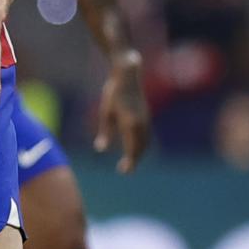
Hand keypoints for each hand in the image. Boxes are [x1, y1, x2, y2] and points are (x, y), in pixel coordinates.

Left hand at [94, 51, 151, 173]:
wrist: (127, 76)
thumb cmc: (112, 94)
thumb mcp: (105, 113)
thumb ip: (105, 132)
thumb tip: (100, 149)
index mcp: (131, 124)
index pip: (132, 149)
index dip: (130, 162)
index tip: (124, 171)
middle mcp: (141, 124)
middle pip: (141, 148)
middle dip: (135, 160)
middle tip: (126, 170)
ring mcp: (146, 120)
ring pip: (146, 142)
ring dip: (140, 153)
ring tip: (130, 162)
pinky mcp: (147, 116)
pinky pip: (147, 135)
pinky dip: (143, 145)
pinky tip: (136, 148)